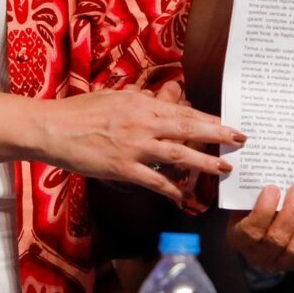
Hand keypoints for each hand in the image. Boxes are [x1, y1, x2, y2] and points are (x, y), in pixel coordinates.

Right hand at [36, 90, 246, 201]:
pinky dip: (171, 188)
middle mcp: (143, 122)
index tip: (228, 125)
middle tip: (241, 141)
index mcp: (142, 103)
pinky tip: (184, 195)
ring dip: (204, 161)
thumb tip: (160, 102)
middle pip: (189, 129)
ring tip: (224, 167)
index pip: (184, 112)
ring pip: (178, 154)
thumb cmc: (80, 111)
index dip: (209, 120)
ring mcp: (134, 146)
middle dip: (218, 135)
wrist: (52, 127)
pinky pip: (154, 180)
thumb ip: (140, 102)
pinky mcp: (122, 167)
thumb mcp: (115, 97)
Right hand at [229, 183, 293, 274]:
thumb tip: (270, 170)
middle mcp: (259, 255)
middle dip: (291, 212)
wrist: (265, 228)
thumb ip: (252, 191)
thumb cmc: (253, 209)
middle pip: (276, 239)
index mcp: (240, 238)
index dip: (263, 210)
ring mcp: (281, 262)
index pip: (251, 230)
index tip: (273, 188)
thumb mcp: (246, 202)